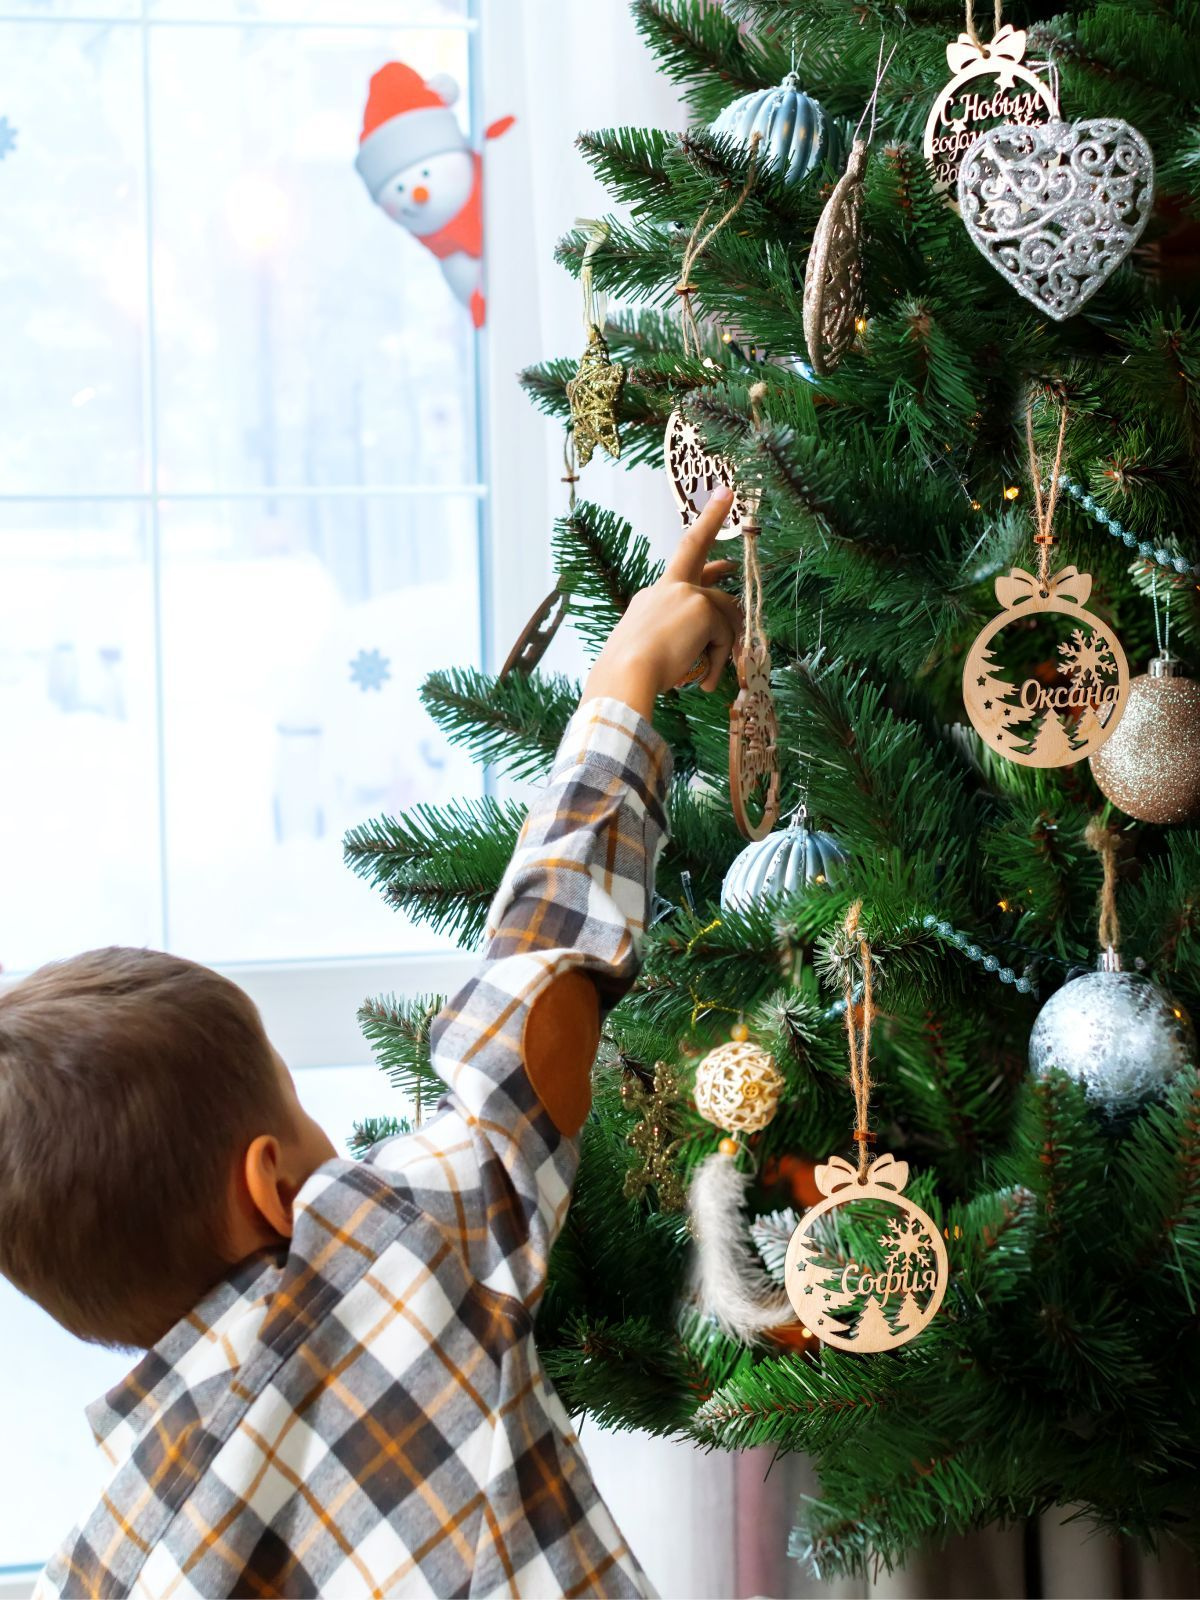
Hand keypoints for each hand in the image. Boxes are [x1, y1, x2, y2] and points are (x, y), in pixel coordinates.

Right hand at [580, 488, 743, 720]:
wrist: (625, 675)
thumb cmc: (631, 674)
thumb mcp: (653, 650)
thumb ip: (679, 639)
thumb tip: (706, 645)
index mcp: (652, 597)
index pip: (681, 560)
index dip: (703, 528)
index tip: (720, 500)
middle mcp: (667, 587)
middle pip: (703, 563)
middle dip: (714, 531)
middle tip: (731, 524)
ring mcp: (685, 593)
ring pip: (725, 613)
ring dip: (724, 646)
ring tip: (709, 677)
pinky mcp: (702, 608)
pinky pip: (726, 635)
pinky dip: (721, 659)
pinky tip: (707, 680)